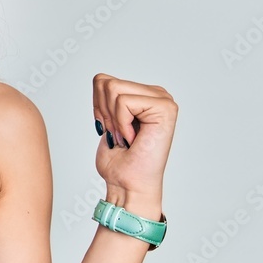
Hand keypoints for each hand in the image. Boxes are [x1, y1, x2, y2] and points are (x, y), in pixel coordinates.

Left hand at [91, 74, 177, 208]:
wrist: (128, 184)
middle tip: (119, 135)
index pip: (103, 80)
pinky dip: (121, 123)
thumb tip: (101, 79)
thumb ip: (106, 96)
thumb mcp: (106, 119)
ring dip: (112, 119)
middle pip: (106, 82)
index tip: (111, 129)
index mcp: (143, 94)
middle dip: (103, 112)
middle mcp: (156, 93)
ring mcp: (163, 99)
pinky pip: (123, 102)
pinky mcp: (165, 108)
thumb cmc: (119, 160)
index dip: (97, 107)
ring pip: (113, 89)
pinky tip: (133, 138)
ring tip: (126, 137)